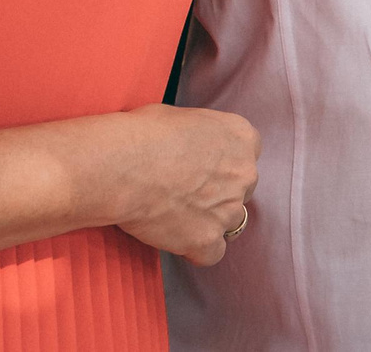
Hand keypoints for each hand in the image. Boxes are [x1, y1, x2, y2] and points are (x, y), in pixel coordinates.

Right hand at [105, 105, 259, 266]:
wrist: (123, 166)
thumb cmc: (144, 134)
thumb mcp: (183, 117)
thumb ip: (201, 137)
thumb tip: (191, 144)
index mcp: (241, 137)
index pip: (247, 155)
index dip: (224, 165)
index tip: (204, 170)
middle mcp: (244, 173)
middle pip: (242, 189)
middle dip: (220, 193)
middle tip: (188, 194)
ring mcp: (228, 208)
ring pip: (231, 223)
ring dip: (210, 222)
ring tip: (178, 218)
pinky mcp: (206, 239)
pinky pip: (212, 253)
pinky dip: (197, 251)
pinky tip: (178, 241)